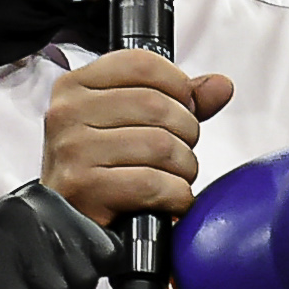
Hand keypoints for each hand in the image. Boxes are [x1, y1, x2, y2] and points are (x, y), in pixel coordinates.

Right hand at [41, 49, 234, 226]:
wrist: (68, 224)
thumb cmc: (99, 170)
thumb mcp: (128, 123)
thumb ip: (176, 100)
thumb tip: (221, 85)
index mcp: (74, 86)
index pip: (142, 64)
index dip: (178, 85)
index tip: (182, 108)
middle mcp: (67, 113)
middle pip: (156, 105)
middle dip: (186, 133)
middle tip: (180, 153)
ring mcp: (72, 150)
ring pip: (161, 145)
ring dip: (183, 168)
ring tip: (175, 178)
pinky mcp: (83, 188)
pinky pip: (153, 183)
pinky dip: (175, 196)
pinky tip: (170, 200)